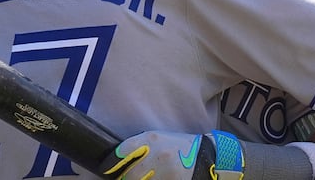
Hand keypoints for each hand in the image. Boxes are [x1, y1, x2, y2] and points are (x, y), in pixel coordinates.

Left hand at [100, 130, 242, 179]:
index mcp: (150, 138)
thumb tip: (118, 159)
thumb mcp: (160, 139)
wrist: (207, 157)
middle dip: (127, 177)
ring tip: (145, 178)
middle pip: (128, 174)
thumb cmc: (180, 148)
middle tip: (126, 177)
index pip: (121, 152)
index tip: (107, 170)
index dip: (111, 164)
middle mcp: (155, 153)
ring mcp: (163, 170)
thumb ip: (140, 146)